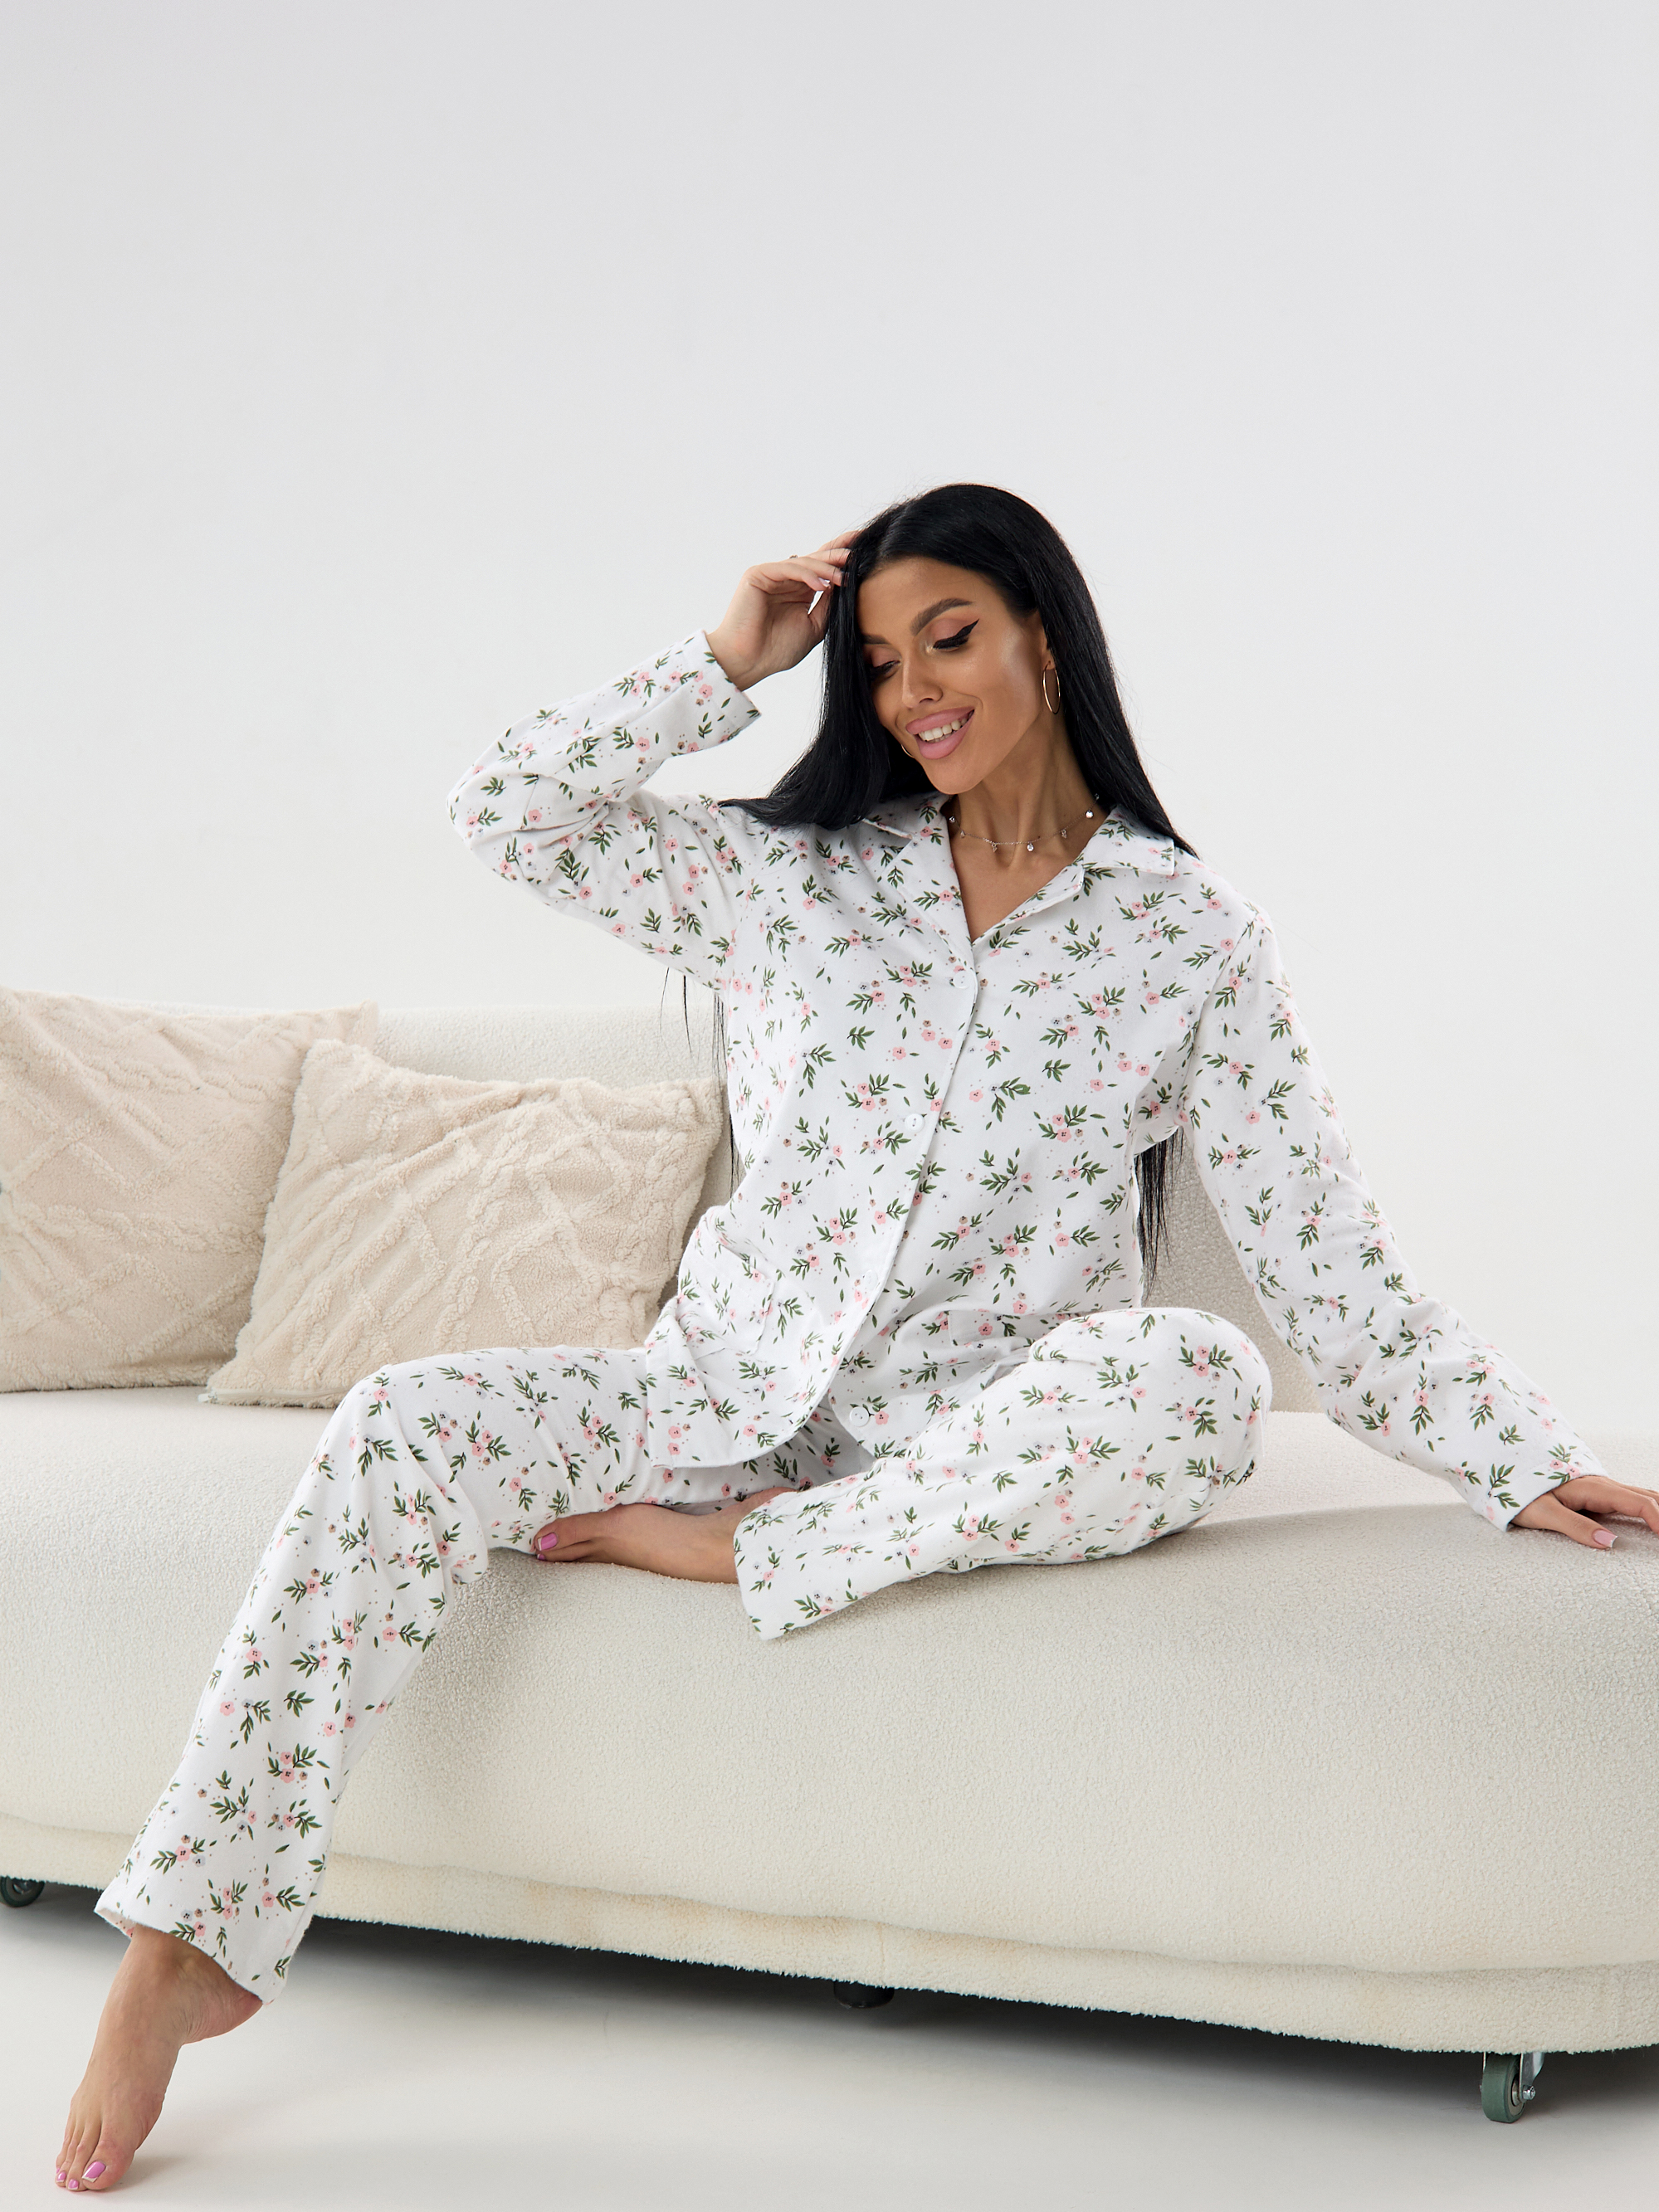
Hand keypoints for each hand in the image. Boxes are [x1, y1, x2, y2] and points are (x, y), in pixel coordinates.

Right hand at [705, 533, 853, 691]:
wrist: (750, 662)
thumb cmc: (777, 650)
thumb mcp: (815, 626)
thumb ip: (828, 604)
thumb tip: (846, 583)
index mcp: (799, 591)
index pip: (822, 569)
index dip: (840, 558)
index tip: (863, 549)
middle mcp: (786, 580)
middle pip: (815, 559)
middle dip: (837, 553)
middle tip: (857, 548)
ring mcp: (772, 576)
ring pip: (804, 563)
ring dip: (826, 568)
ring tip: (843, 577)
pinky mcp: (758, 574)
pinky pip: (788, 568)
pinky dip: (806, 574)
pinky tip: (822, 585)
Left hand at [1511, 1473, 1658, 1547]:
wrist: (1504, 1467)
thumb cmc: (1520, 1491)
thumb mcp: (1543, 1512)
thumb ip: (1575, 1527)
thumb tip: (1609, 1543)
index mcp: (1594, 1488)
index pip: (1639, 1502)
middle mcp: (1602, 1485)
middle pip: (1647, 1496)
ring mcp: (1600, 1487)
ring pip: (1640, 1494)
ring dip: (1658, 1508)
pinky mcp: (1594, 1493)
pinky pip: (1629, 1497)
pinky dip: (1647, 1507)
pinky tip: (1651, 1519)